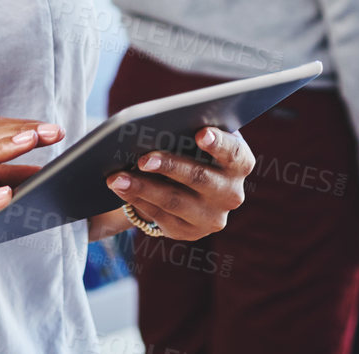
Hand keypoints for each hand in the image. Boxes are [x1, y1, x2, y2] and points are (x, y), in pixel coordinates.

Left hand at [107, 127, 253, 240]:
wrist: (191, 186)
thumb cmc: (193, 148)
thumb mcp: (199, 138)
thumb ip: (189, 131)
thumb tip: (158, 127)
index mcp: (240, 163)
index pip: (233, 152)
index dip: (218, 143)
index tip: (200, 133)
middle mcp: (231, 193)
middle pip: (199, 178)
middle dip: (169, 166)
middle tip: (143, 158)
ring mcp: (212, 217)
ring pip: (175, 201)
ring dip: (143, 188)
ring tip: (117, 178)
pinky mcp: (190, 232)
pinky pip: (161, 217)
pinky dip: (138, 200)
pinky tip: (121, 189)